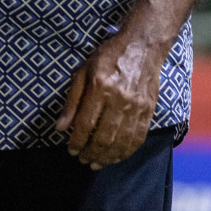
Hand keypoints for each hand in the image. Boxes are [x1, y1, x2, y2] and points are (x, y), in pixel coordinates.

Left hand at [54, 32, 166, 169]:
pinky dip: (126, 152)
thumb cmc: (108, 57)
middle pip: (104, 137)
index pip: (86, 123)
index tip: (71, 150)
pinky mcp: (149, 110)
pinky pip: (138, 138)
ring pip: (121, 141)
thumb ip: (72, 101)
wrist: (142, 46)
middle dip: (91, 153)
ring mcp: (137, 106)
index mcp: (100, 86)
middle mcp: (120, 99)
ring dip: (107, 157)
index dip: (77, 141)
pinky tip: (117, 157)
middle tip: (83, 160)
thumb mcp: (83, 71)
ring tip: (97, 163)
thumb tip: (61, 127)